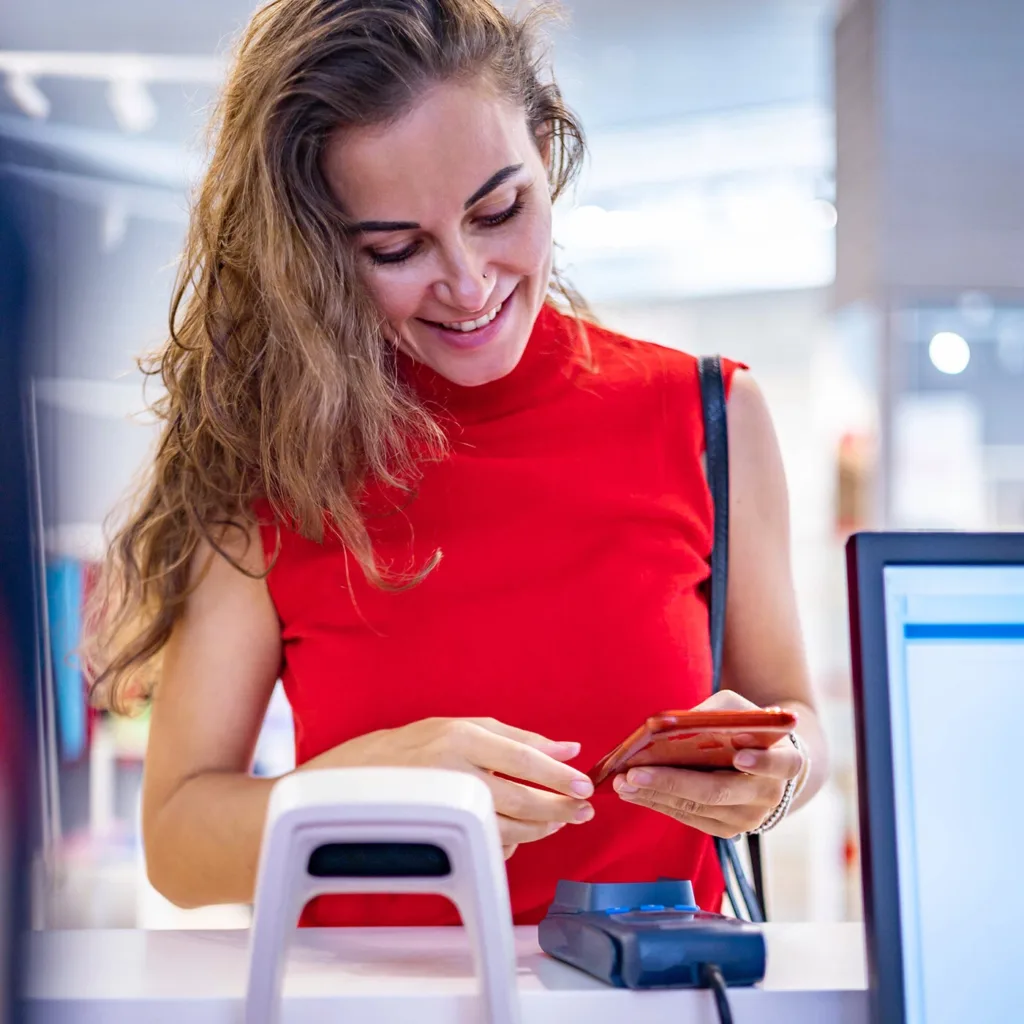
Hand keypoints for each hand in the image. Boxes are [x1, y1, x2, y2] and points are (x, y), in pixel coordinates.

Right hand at [305, 717, 594, 858]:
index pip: (523, 757)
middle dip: (559, 809)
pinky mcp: (437, 837)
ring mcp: (443, 807)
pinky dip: (507, 844)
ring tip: (554, 823)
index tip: (585, 784)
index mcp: (460, 736)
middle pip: (523, 798)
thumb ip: (513, 736)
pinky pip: (486, 847)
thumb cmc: (402, 752)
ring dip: (540, 829)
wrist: (340, 787)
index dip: (558, 775)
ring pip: (509, 828)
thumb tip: (565, 748)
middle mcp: (453, 770)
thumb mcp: (454, 727)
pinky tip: (514, 834)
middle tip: (581, 811)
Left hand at [611, 690, 802, 837]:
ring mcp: (748, 818)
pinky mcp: (727, 830)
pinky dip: (659, 803)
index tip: (738, 755)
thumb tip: (671, 725)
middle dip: (673, 782)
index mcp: (785, 761)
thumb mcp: (738, 710)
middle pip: (720, 791)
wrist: (764, 764)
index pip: (781, 764)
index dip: (761, 762)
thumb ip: (715, 714)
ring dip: (655, 795)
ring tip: (623, 781)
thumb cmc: (745, 728)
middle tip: (635, 772)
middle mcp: (769, 795)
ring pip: (698, 808)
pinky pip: (689, 818)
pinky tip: (633, 791)